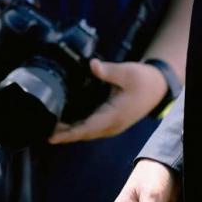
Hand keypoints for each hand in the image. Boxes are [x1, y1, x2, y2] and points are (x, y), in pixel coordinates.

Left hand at [49, 59, 166, 143]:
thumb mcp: (128, 72)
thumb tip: (92, 65)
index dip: (68, 134)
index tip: (51, 136)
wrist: (158, 87)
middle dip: (64, 134)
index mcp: (114, 116)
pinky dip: (78, 126)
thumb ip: (109, 71)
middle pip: (83, 133)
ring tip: (50, 126)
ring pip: (87, 132)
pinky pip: (91, 127)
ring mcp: (111, 125)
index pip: (87, 129)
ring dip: (69, 131)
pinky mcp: (111, 121)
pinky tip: (66, 120)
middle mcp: (111, 125)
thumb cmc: (144, 80)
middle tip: (42, 128)